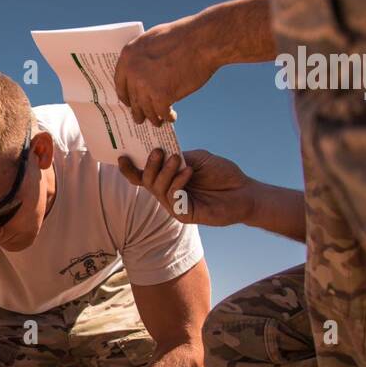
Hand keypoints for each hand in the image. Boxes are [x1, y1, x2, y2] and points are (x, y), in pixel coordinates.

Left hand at [113, 20, 213, 125]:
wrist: (202, 41)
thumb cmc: (183, 37)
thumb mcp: (153, 40)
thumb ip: (143, 58)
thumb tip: (139, 74)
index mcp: (128, 56)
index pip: (120, 83)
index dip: (125, 95)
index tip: (129, 103)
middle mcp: (133, 72)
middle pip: (133, 99)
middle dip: (138, 110)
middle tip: (140, 117)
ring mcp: (146, 85)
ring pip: (146, 109)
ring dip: (152, 117)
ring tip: (158, 121)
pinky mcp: (162, 96)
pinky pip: (161, 112)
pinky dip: (167, 117)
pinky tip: (172, 117)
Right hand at [118, 148, 257, 228]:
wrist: (244, 191)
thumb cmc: (222, 174)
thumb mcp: (197, 158)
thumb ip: (178, 155)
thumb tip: (161, 152)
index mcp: (169, 179)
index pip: (144, 176)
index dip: (130, 169)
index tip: (122, 156)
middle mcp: (169, 193)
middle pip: (147, 181)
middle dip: (149, 166)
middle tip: (158, 152)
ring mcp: (175, 205)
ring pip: (158, 189)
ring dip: (165, 172)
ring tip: (177, 159)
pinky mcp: (185, 215)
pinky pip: (173, 199)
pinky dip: (178, 183)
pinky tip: (188, 172)